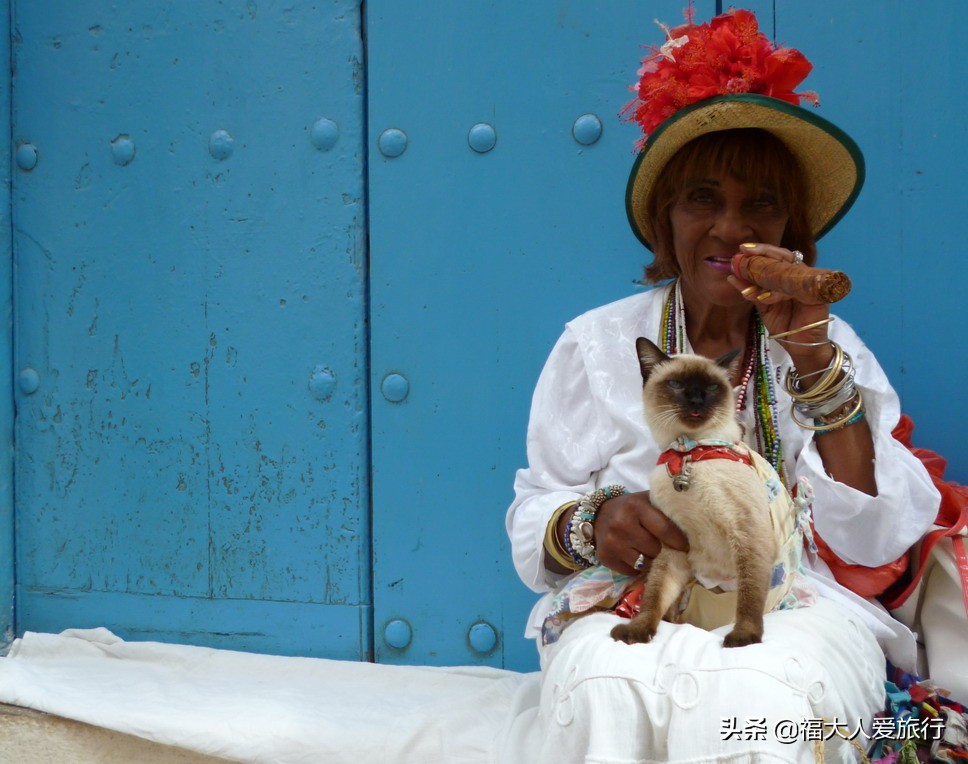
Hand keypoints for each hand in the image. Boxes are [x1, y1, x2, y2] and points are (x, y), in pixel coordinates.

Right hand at [592, 490, 688, 575]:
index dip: (679, 542)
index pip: (664, 529)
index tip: (687, 548)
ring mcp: (612, 543)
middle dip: (661, 549)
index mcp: (636, 507)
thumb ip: (665, 511)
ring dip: (649, 559)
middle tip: (661, 546)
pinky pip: (631, 571)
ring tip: (647, 551)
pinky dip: (636, 567)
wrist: (598, 514)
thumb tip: (693, 530)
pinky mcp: (606, 557)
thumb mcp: (647, 501)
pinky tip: (634, 554)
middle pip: (654, 549)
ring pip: (644, 563)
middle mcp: (621, 524)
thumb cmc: (630, 508)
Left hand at [727, 242, 832, 371]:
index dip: (760, 251)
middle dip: (763, 252)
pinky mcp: (817, 295)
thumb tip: (732, 276)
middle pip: (784, 256)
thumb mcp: (763, 306)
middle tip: (744, 252)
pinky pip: (794, 289)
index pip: (776, 257)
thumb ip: (751, 290)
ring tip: (746, 276)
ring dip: (765, 272)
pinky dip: (776, 293)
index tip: (742, 250)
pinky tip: (762, 298)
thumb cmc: (785, 325)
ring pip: (788, 269)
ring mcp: (810, 283)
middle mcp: (800, 276)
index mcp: (788, 275)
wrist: (799, 346)